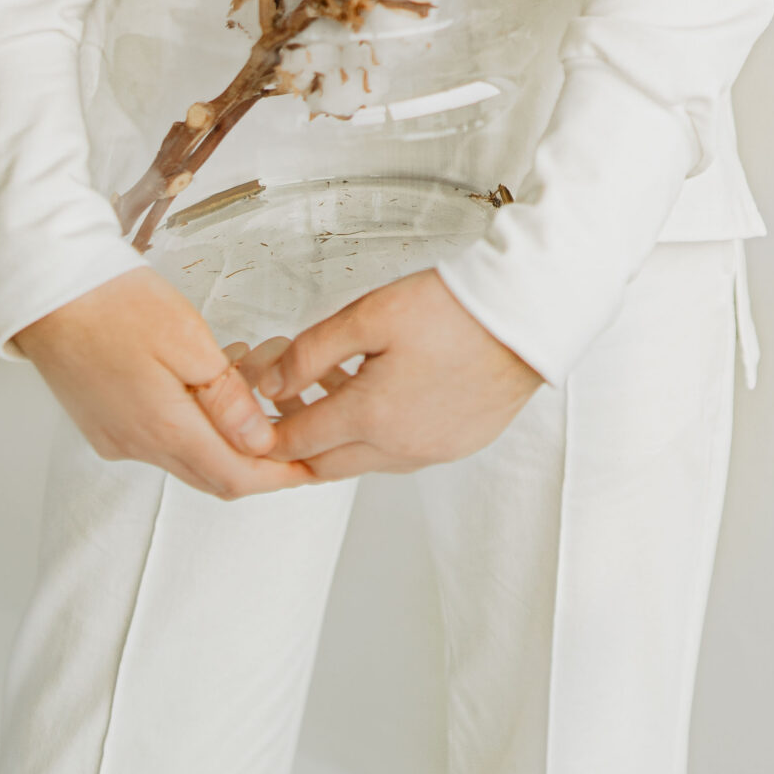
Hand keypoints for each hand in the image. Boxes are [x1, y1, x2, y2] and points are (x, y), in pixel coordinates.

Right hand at [12, 268, 313, 497]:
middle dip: (257, 458)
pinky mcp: (102, 422)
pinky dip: (192, 421)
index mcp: (163, 430)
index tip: (313, 465)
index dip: (279, 476)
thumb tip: (259, 442)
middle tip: (295, 427)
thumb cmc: (115, 305)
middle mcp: (137, 445)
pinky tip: (205, 378)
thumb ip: (226, 398)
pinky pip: (159, 437)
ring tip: (252, 380)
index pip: (234, 478)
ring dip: (224, 433)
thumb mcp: (187, 341)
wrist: (46, 291)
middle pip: (212, 474)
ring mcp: (116, 436)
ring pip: (186, 454)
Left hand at [254, 270, 542, 477]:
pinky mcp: (456, 446)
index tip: (247, 420)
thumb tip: (270, 384)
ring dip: (337, 437)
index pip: (297, 442)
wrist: (526, 315)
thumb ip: (312, 352)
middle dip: (295, 443)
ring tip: (331, 385)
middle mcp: (399, 448)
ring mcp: (430, 452)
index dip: (264, 433)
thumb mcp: (371, 315)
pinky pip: (400, 455)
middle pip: (324, 465)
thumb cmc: (454, 308)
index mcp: (371, 417)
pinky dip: (376, 436)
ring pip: (362, 462)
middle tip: (280, 409)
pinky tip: (380, 392)